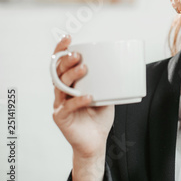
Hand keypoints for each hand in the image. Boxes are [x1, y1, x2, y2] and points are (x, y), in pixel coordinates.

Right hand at [52, 35, 113, 157]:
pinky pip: (67, 107)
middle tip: (78, 55)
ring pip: (60, 86)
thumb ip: (108, 82)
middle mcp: (62, 92)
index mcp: (70, 84)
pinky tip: (88, 96)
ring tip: (83, 68)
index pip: (61, 64)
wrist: (95, 142)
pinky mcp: (61, 118)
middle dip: (66, 61)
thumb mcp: (107, 95)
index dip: (61, 50)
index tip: (68, 39)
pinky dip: (78, 100)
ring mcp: (60, 105)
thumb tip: (122, 65)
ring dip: (71, 76)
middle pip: (58, 72)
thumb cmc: (99, 117)